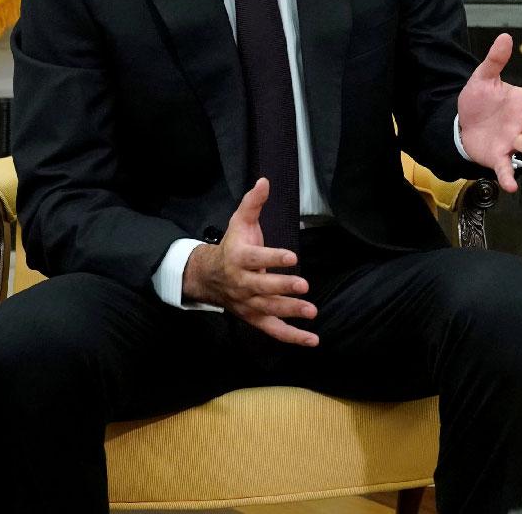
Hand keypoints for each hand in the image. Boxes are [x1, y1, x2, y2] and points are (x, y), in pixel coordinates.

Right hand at [182, 178, 317, 345]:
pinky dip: (293, 337)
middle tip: (304, 286)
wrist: (208, 277)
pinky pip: (273, 329)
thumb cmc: (232, 247)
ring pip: (269, 309)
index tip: (292, 256)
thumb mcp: (239, 222)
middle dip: (282, 287)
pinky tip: (313, 340)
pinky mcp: (256, 317)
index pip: (255, 258)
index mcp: (238, 258)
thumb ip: (253, 203)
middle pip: (262, 287)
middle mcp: (242, 283)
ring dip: (290, 311)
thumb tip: (265, 181)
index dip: (273, 257)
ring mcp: (248, 303)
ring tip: (311, 311)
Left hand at [457, 33, 521, 192]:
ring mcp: (512, 140)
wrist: (460, 124)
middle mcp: (521, 122)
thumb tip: (506, 37)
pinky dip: (509, 177)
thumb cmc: (478, 101)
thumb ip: (495, 60)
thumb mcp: (483, 78)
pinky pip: (506, 168)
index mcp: (521, 101)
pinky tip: (513, 186)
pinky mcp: (499, 156)